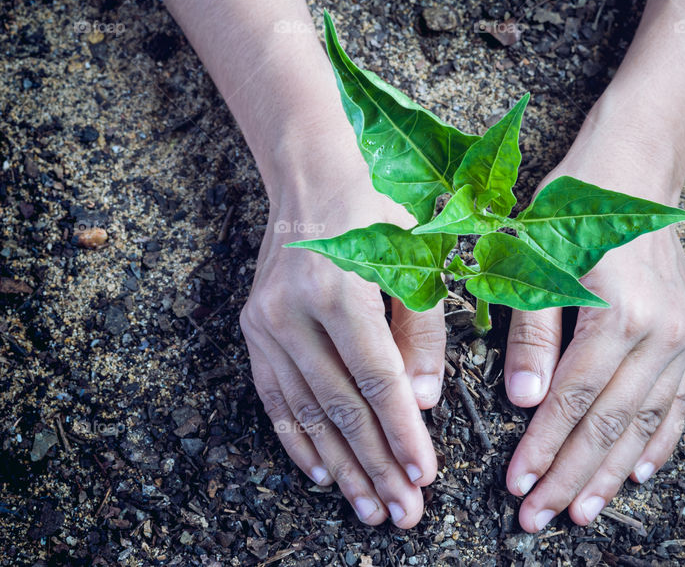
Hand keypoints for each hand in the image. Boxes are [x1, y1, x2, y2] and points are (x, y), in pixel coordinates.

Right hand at [239, 138, 444, 528]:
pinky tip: (322, 475)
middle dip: (375, 466)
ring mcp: (266, 323)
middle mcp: (294, 311)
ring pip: (306, 411)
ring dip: (340, 466)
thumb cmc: (379, 210)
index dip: (402, 433)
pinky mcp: (253, 329)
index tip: (424, 477)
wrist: (312, 178)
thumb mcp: (417, 257)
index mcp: (341, 289)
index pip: (377, 380)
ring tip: (368, 509)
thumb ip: (422, 329)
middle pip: (341, 406)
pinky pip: (274, 397)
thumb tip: (423, 403)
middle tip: (403, 514)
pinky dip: (297, 439)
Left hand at [502, 137, 684, 531]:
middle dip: (572, 474)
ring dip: (614, 471)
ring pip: (647, 421)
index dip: (544, 447)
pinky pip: (680, 401)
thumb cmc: (574, 206)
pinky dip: (660, 439)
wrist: (636, 167)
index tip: (518, 487)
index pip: (574, 399)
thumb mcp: (536, 259)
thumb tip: (523, 402)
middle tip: (541, 518)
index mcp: (619, 311)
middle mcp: (663, 330)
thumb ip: (531, 333)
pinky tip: (642, 472)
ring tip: (585, 510)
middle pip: (612, 421)